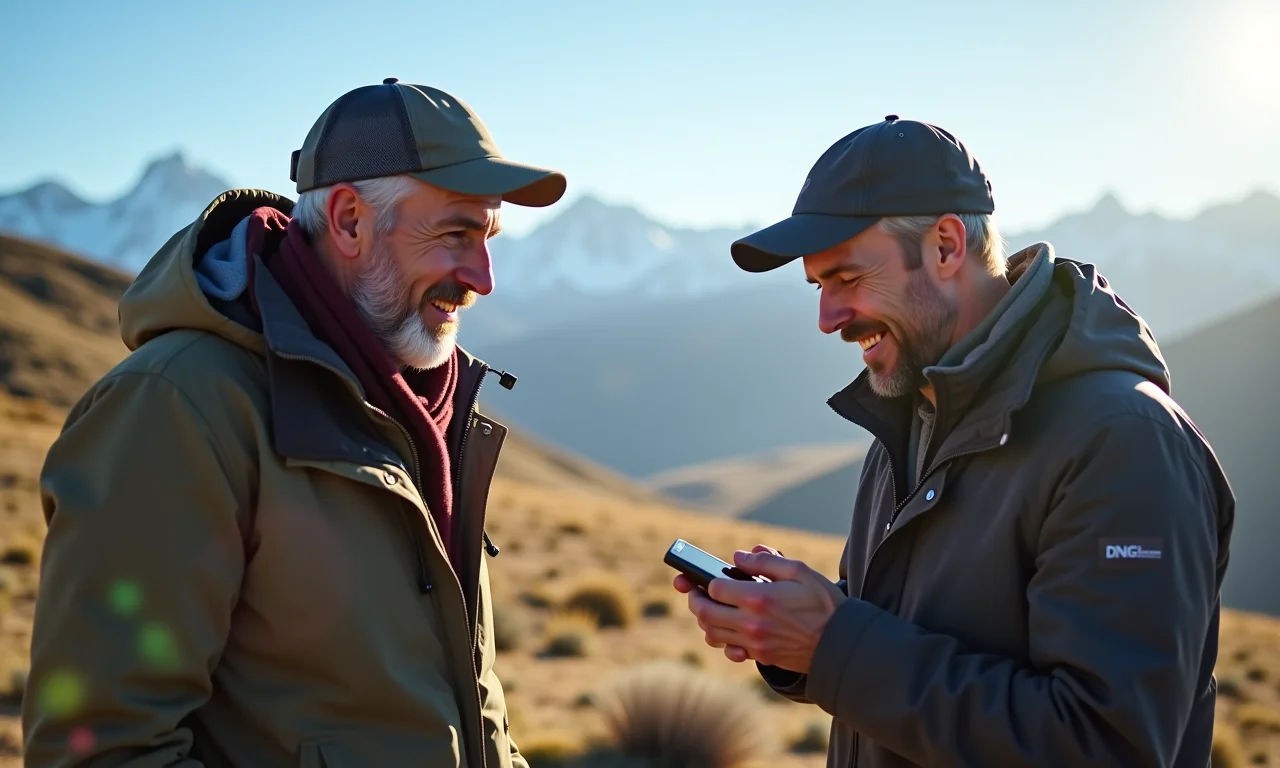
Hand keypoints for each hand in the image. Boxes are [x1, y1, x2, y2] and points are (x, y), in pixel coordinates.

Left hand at [673, 545, 844, 671]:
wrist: (842, 642)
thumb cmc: (823, 603)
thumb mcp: (799, 572)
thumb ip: (766, 562)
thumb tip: (739, 556)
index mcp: (759, 598)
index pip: (715, 589)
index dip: (708, 581)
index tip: (710, 578)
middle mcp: (751, 623)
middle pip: (705, 613)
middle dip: (695, 600)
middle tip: (694, 592)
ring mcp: (754, 643)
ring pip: (713, 634)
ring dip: (705, 620)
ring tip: (709, 609)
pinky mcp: (761, 656)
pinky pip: (730, 650)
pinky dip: (723, 640)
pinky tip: (728, 631)